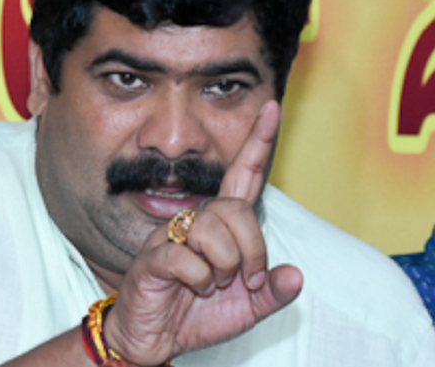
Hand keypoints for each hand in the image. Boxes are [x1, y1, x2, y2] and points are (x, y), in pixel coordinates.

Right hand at [104, 100, 302, 365]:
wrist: (152, 340)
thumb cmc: (196, 315)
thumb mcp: (247, 309)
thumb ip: (272, 292)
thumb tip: (295, 275)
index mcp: (219, 227)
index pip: (242, 177)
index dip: (257, 143)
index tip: (272, 108)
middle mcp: (194, 223)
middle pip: (234, 208)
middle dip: (251, 248)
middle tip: (245, 280)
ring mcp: (169, 237)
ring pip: (210, 228)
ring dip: (224, 265)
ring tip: (214, 284)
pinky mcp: (151, 258)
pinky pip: (183, 256)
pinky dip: (198, 279)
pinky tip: (192, 288)